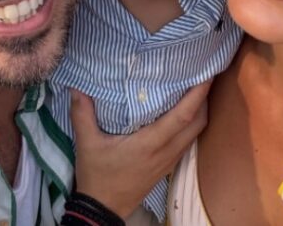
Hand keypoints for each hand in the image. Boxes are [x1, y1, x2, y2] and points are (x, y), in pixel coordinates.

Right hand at [70, 81, 210, 217]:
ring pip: (196, 133)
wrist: (104, 208)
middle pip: (197, 123)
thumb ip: (82, 114)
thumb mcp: (86, 144)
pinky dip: (192, 125)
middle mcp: (165, 151)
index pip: (182, 117)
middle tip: (202, 75)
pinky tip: (183, 113)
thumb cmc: (97, 176)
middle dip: (204, 98)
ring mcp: (169, 160)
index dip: (197, 95)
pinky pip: (188, 141)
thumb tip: (77, 86)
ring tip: (195, 89)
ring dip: (200, 111)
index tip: (206, 75)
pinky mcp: (168, 166)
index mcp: (150, 143)